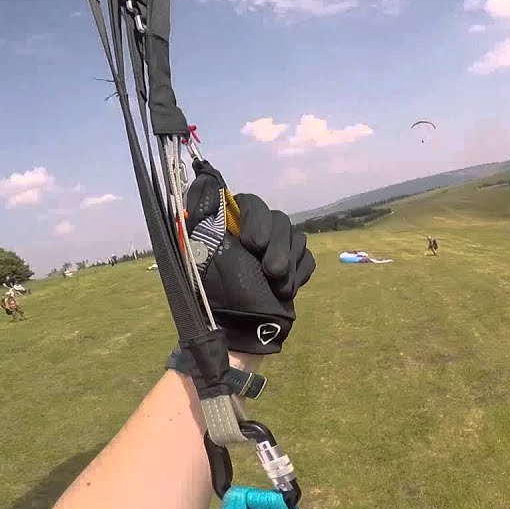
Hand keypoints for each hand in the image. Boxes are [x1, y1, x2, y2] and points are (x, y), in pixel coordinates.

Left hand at [185, 161, 315, 354]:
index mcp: (230, 224)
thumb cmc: (214, 293)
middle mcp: (254, 232)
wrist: (237, 332)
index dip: (256, 219)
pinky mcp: (293, 267)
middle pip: (280, 220)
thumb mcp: (202, 250)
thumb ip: (203, 214)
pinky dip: (300, 271)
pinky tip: (286, 289)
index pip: (251, 202)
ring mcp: (276, 250)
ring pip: (297, 238)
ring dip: (288, 262)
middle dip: (277, 247)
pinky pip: (307, 257)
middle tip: (269, 273)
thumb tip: (204, 176)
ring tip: (276, 285)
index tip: (250, 244)